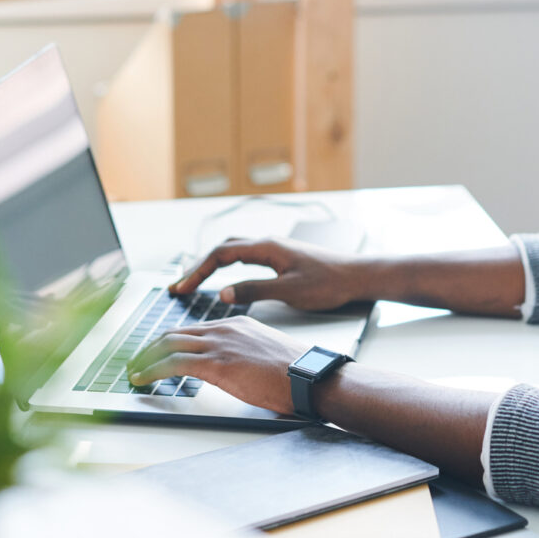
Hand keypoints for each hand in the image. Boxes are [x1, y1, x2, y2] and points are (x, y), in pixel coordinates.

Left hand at [126, 316, 310, 414]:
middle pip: (175, 332)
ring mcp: (219, 344)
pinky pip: (173, 363)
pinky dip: (151, 370)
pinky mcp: (216, 363)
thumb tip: (235, 370)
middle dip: (150, 347)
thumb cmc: (296, 372)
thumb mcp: (266, 354)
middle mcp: (224, 328)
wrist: (310, 376)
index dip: (169, 340)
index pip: (193, 329)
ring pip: (168, 344)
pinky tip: (141, 378)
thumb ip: (245, 355)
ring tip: (133, 371)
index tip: (156, 351)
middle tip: (137, 360)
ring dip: (145, 359)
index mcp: (237, 324)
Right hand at [169, 237, 368, 310]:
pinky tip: (225, 279)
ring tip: (195, 282)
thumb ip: (254, 291)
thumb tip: (222, 294)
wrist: (358, 276)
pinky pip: (246, 257)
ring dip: (212, 265)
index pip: (220, 255)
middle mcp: (268, 243)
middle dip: (198, 267)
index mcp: (267, 248)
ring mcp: (275, 249)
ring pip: (234, 251)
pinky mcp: (282, 257)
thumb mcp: (289, 291)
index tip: (181, 288)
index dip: (197, 272)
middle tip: (180, 286)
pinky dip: (228, 266)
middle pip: (223, 249)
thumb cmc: (330, 283)